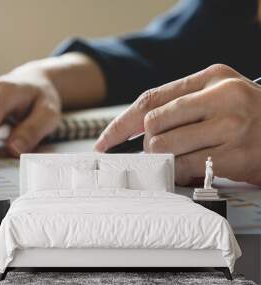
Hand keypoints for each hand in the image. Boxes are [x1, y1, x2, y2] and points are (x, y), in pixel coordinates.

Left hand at [95, 64, 260, 185]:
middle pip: (154, 124)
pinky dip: (180, 173)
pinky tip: (192, 169)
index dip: (121, 123)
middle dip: (147, 144)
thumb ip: (181, 105)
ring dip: (163, 160)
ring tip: (181, 159)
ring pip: (166, 148)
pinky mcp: (237, 155)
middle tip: (156, 151)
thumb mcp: (219, 95)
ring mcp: (232, 125)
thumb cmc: (251, 115)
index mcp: (211, 77)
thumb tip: (138, 128)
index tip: (104, 142)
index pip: (150, 99)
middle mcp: (221, 97)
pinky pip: (187, 168)